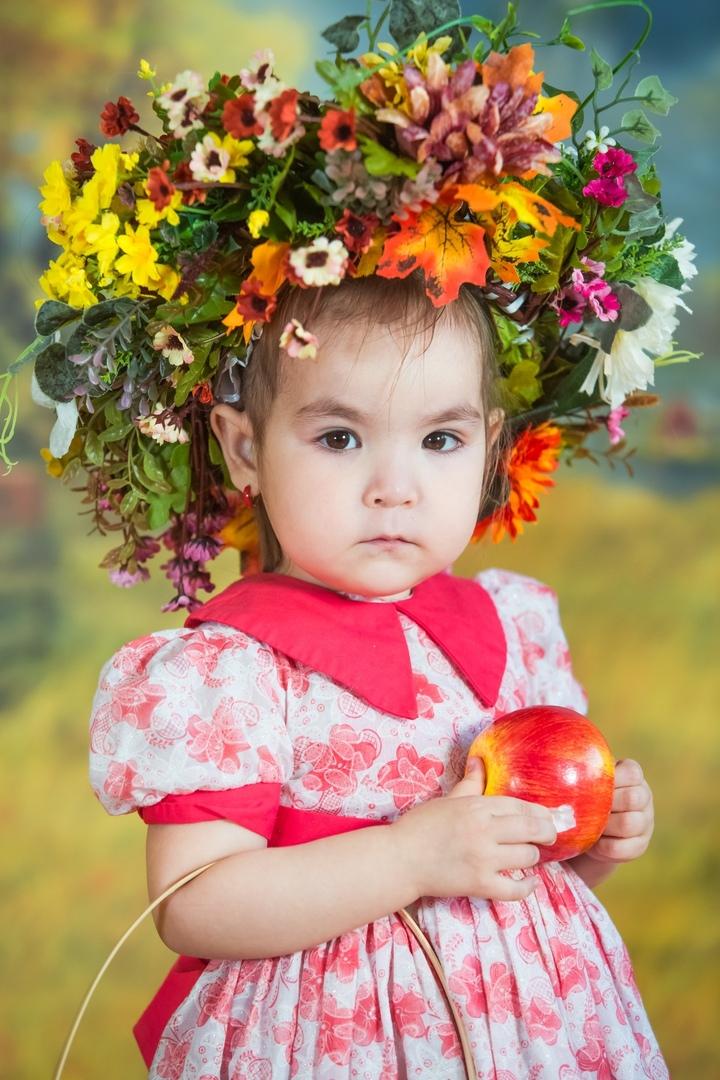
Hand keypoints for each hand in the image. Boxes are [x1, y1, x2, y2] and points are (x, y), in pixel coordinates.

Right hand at [389, 757, 557, 902]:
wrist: (400, 859)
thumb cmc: (420, 827)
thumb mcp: (447, 799)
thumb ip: (470, 783)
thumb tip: (479, 760)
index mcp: (476, 806)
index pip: (521, 806)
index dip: (540, 813)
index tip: (548, 817)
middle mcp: (485, 830)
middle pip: (532, 829)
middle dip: (547, 832)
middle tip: (549, 836)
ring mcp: (484, 859)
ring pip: (528, 857)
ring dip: (532, 857)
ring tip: (527, 856)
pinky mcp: (480, 884)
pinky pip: (515, 889)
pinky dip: (526, 887)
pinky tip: (527, 882)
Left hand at [582, 758, 653, 866]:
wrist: (590, 830)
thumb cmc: (586, 795)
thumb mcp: (587, 780)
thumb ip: (582, 770)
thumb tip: (556, 761)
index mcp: (632, 776)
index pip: (632, 773)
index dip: (613, 779)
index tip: (592, 784)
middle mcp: (643, 797)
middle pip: (633, 798)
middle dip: (606, 804)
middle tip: (586, 807)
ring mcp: (645, 822)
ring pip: (629, 823)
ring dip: (604, 826)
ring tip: (589, 825)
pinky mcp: (640, 845)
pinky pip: (622, 848)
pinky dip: (603, 847)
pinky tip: (593, 843)